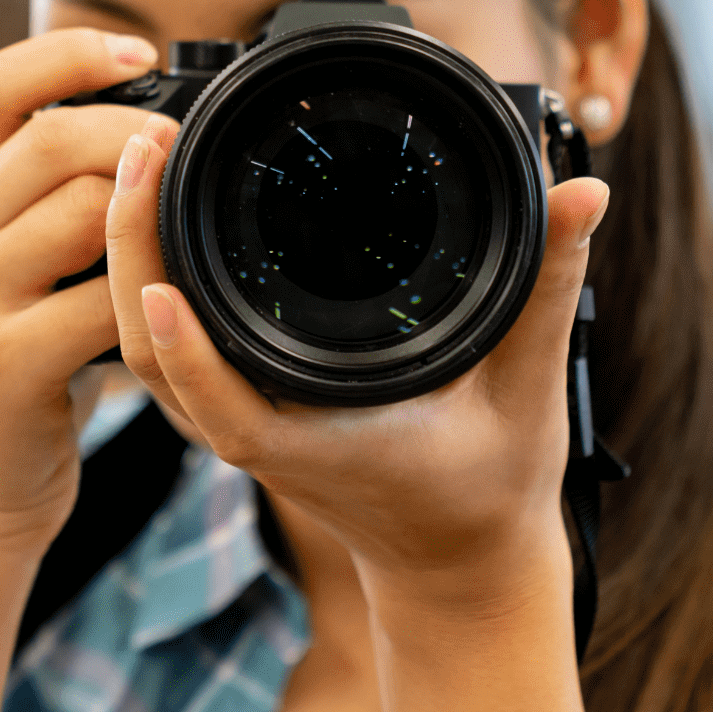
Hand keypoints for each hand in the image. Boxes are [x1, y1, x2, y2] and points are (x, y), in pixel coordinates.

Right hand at [0, 28, 165, 546]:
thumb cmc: (20, 370)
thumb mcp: (20, 269)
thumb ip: (55, 203)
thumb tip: (148, 132)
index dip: (67, 52)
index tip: (139, 51)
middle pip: (51, 141)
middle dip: (137, 135)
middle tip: (188, 153)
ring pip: (82, 213)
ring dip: (152, 215)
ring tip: (188, 228)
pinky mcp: (1, 362)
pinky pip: (98, 303)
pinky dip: (151, 295)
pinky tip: (176, 301)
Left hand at [104, 118, 610, 610]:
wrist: (457, 560)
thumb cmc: (493, 485)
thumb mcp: (532, 387)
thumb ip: (550, 286)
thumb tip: (584, 195)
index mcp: (317, 443)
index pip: (226, 403)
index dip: (186, 348)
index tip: (159, 280)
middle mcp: (261, 435)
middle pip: (156, 359)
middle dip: (133, 253)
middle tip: (141, 151)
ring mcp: (238, 423)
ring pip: (148, 353)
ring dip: (129, 259)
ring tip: (138, 161)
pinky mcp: (237, 406)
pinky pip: (166, 350)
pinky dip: (145, 283)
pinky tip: (151, 213)